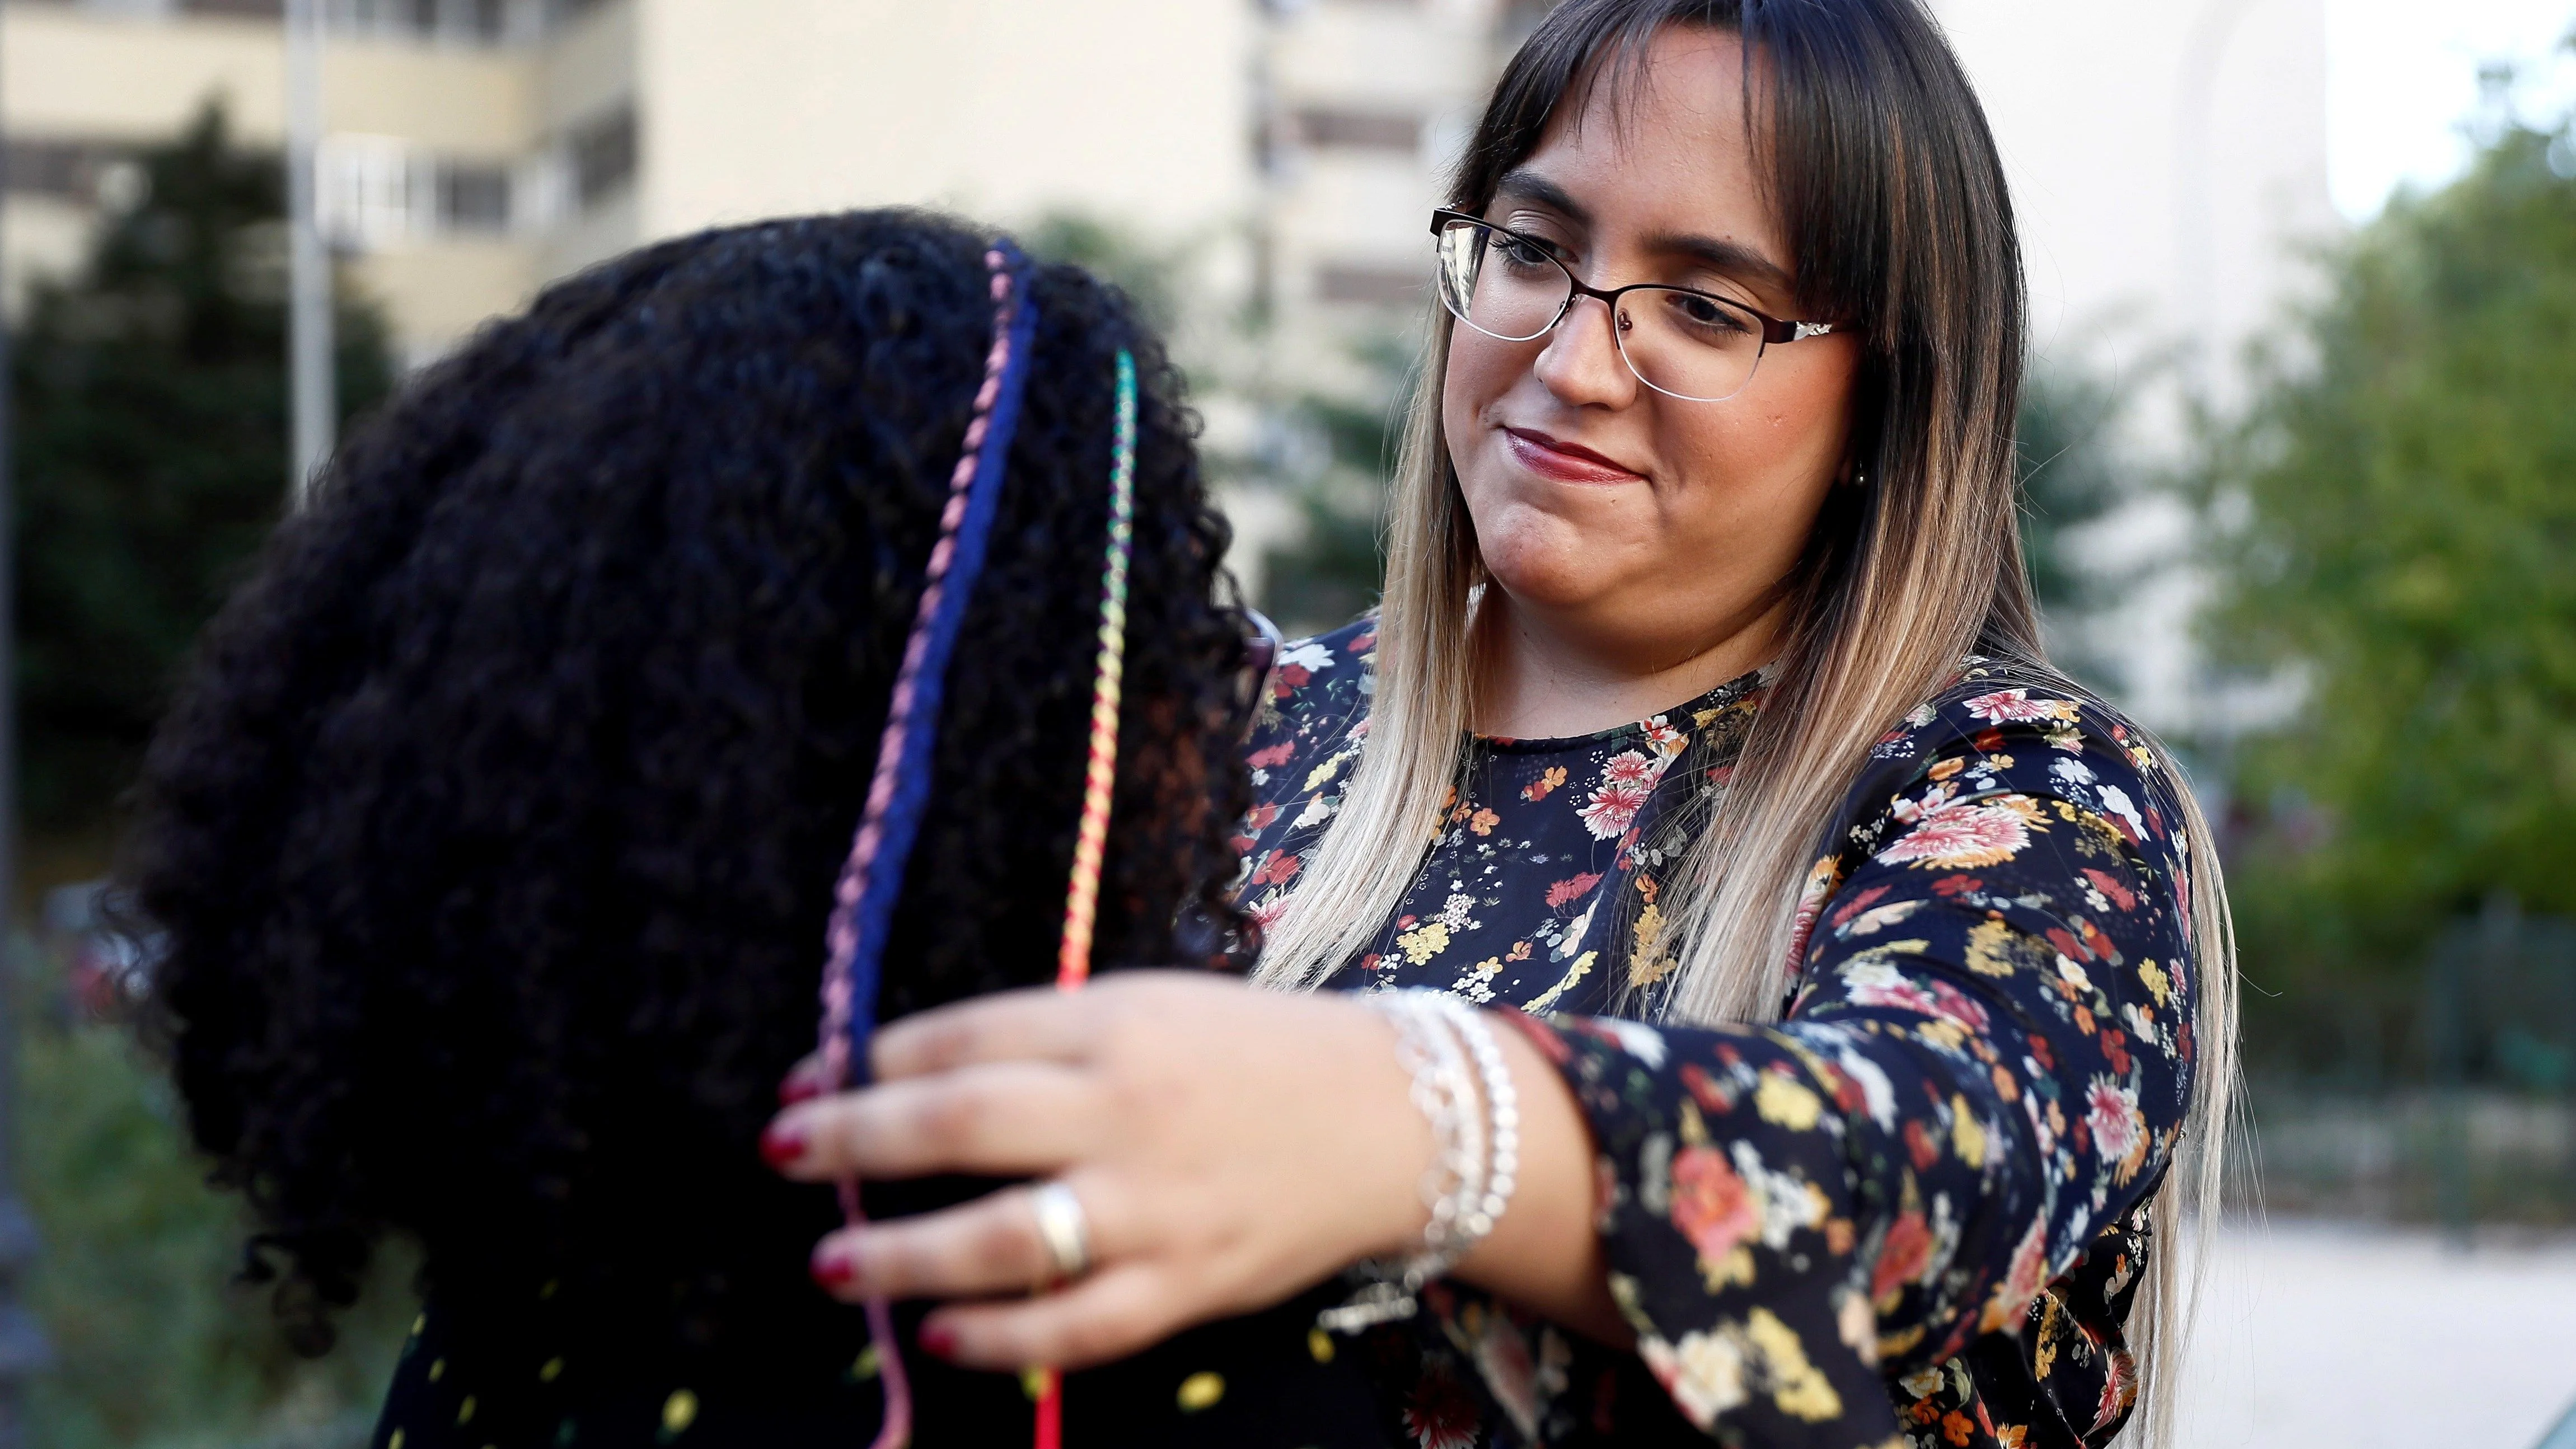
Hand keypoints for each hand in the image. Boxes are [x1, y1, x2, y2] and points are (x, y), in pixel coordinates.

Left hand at [763, 973, 1434, 1369]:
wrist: (1395, 1119)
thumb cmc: (1250, 1054)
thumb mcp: (1149, 1007)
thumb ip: (1043, 1039)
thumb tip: (906, 1074)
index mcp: (1117, 1024)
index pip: (965, 1037)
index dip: (869, 1061)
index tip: (804, 1080)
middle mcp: (1130, 1111)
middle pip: (966, 1123)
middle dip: (855, 1140)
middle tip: (779, 1152)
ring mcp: (1159, 1205)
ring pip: (1007, 1240)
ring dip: (903, 1254)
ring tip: (831, 1262)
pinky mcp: (1189, 1283)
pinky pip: (1077, 1326)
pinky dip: (1001, 1338)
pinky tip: (941, 1335)